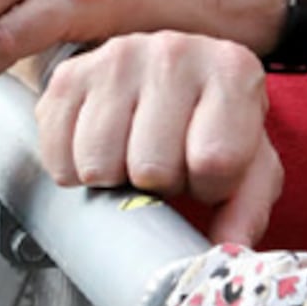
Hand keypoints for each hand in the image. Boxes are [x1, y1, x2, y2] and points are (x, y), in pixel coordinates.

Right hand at [39, 34, 283, 245]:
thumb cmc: (212, 124)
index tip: (206, 173)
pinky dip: (74, 167)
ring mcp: (119, 57)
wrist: (171, 78)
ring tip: (134, 153)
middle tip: (166, 163)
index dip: (208, 186)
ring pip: (99, 163)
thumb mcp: (248, 162)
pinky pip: (57, 153)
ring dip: (114, 176)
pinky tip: (103, 148)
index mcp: (233, 70)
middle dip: (159, 182)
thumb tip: (228, 252)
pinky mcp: (70, 73)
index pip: (214, 160)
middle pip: (151, 166)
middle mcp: (176, 53)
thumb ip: (248, 208)